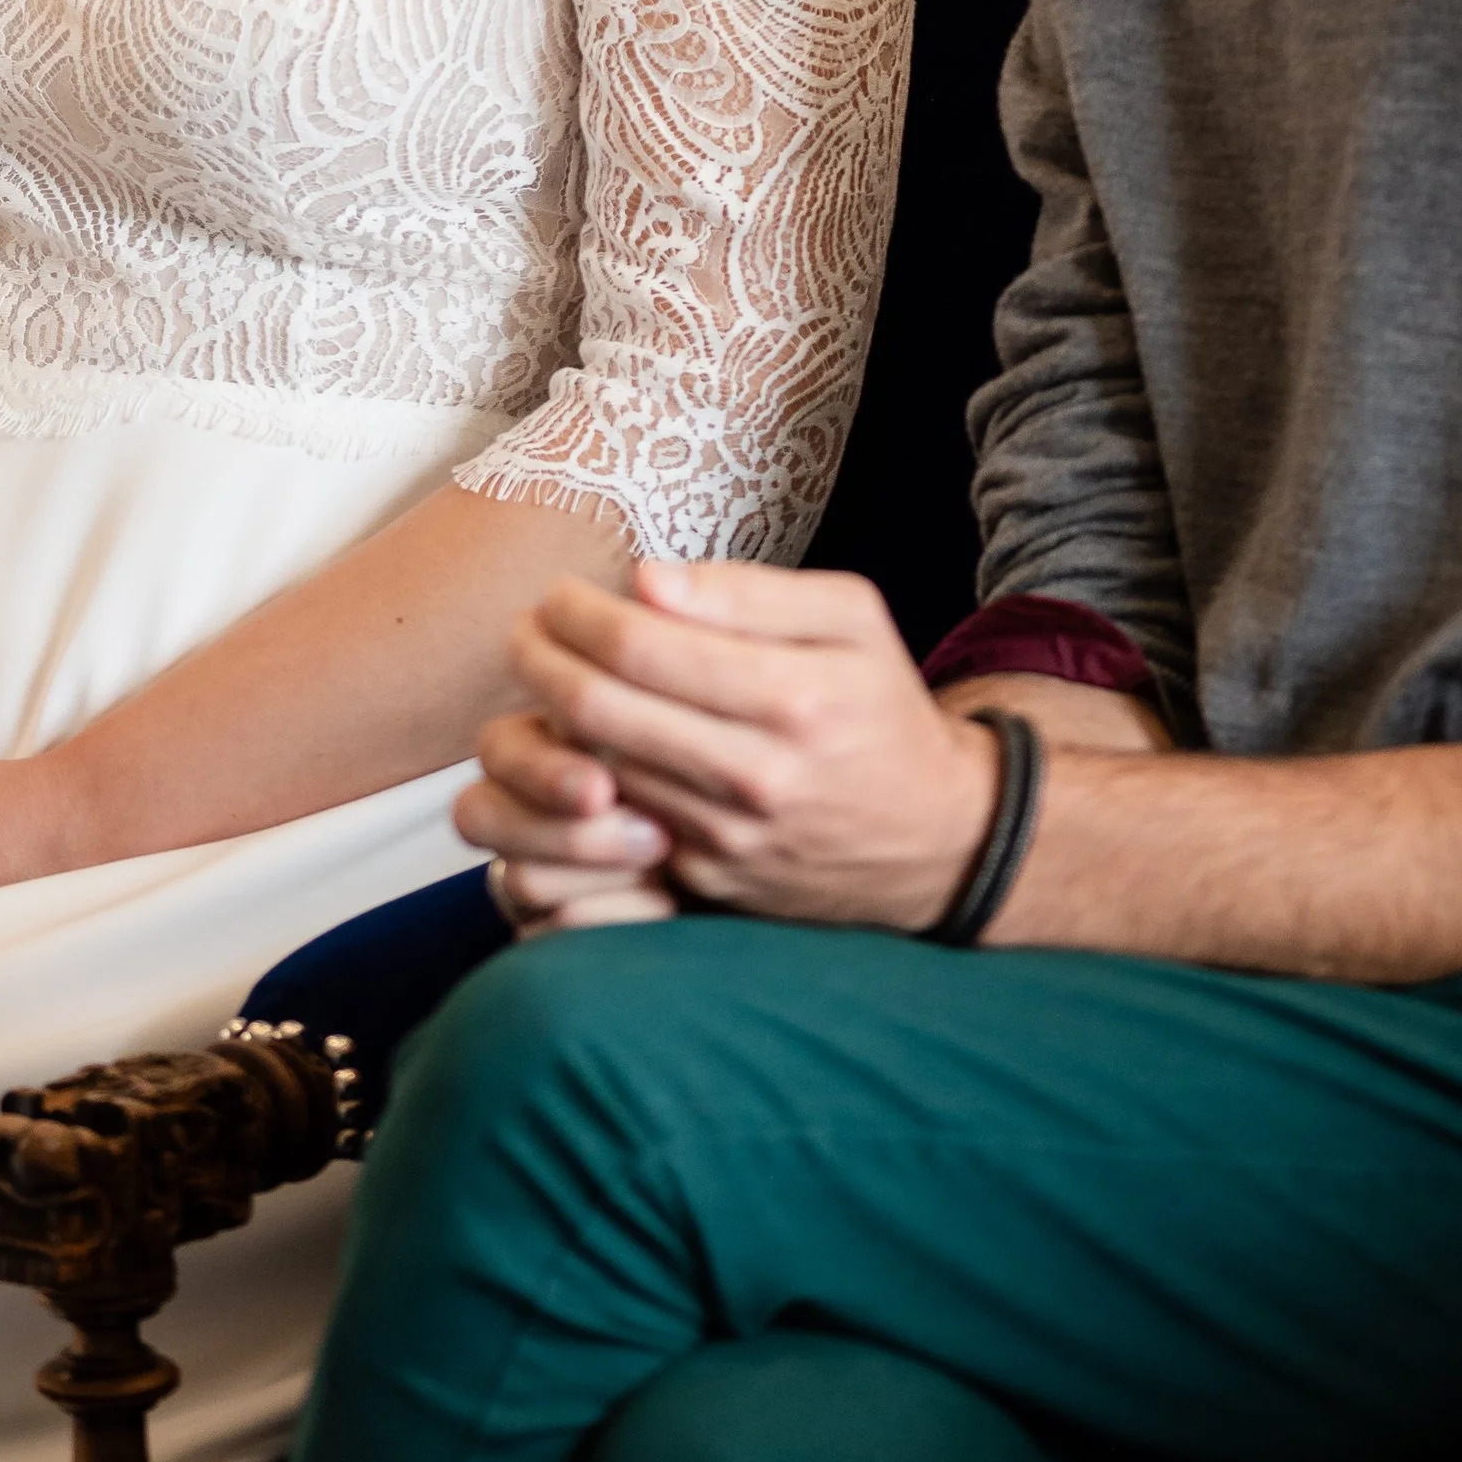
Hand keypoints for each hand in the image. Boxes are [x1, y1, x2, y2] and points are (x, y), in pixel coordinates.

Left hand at [497, 563, 997, 932]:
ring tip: (547, 676)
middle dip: (539, 658)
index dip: (576, 612)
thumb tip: (645, 580)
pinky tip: (582, 742)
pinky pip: (613, 824)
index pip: (639, 646)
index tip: (558, 593)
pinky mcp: (709, 881)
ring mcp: (729, 839)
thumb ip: (749, 590)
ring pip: (593, 770)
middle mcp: (758, 775)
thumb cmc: (879, 706)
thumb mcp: (851, 618)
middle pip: (598, 710)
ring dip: (550, 719)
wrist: (936, 838)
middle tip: (525, 630)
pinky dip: (580, 781)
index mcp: (793, 696)